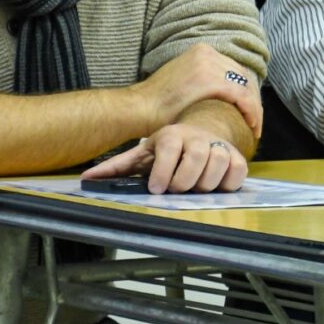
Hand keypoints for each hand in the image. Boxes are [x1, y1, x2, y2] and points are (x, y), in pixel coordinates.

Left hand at [81, 124, 247, 193]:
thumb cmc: (167, 152)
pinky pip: (238, 172)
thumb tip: (86, 178)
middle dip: (184, 180)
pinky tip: (215, 185)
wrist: (201, 134)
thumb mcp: (141, 156)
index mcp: (171, 135)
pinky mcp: (237, 157)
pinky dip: (227, 183)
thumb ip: (116, 168)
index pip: (170, 148)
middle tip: (176, 189)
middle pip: (197, 157)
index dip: (163, 171)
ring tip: (194, 188)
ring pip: (218, 165)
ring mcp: (219, 145)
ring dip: (205, 184)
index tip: (157, 188)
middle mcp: (197, 136)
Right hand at [130, 43, 261, 137]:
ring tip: (254, 126)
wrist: (139, 108)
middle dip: (252, 100)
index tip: (249, 110)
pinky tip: (251, 125)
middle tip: (255, 121)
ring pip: (246, 87)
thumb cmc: (158, 103)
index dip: (246, 92)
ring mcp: (209, 64)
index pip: (235, 71)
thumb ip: (205, 82)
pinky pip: (241, 96)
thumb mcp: (185, 82)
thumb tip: (225, 95)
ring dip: (254, 107)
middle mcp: (207, 53)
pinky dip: (250, 111)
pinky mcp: (211, 81)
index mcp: (202, 52)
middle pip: (243, 77)